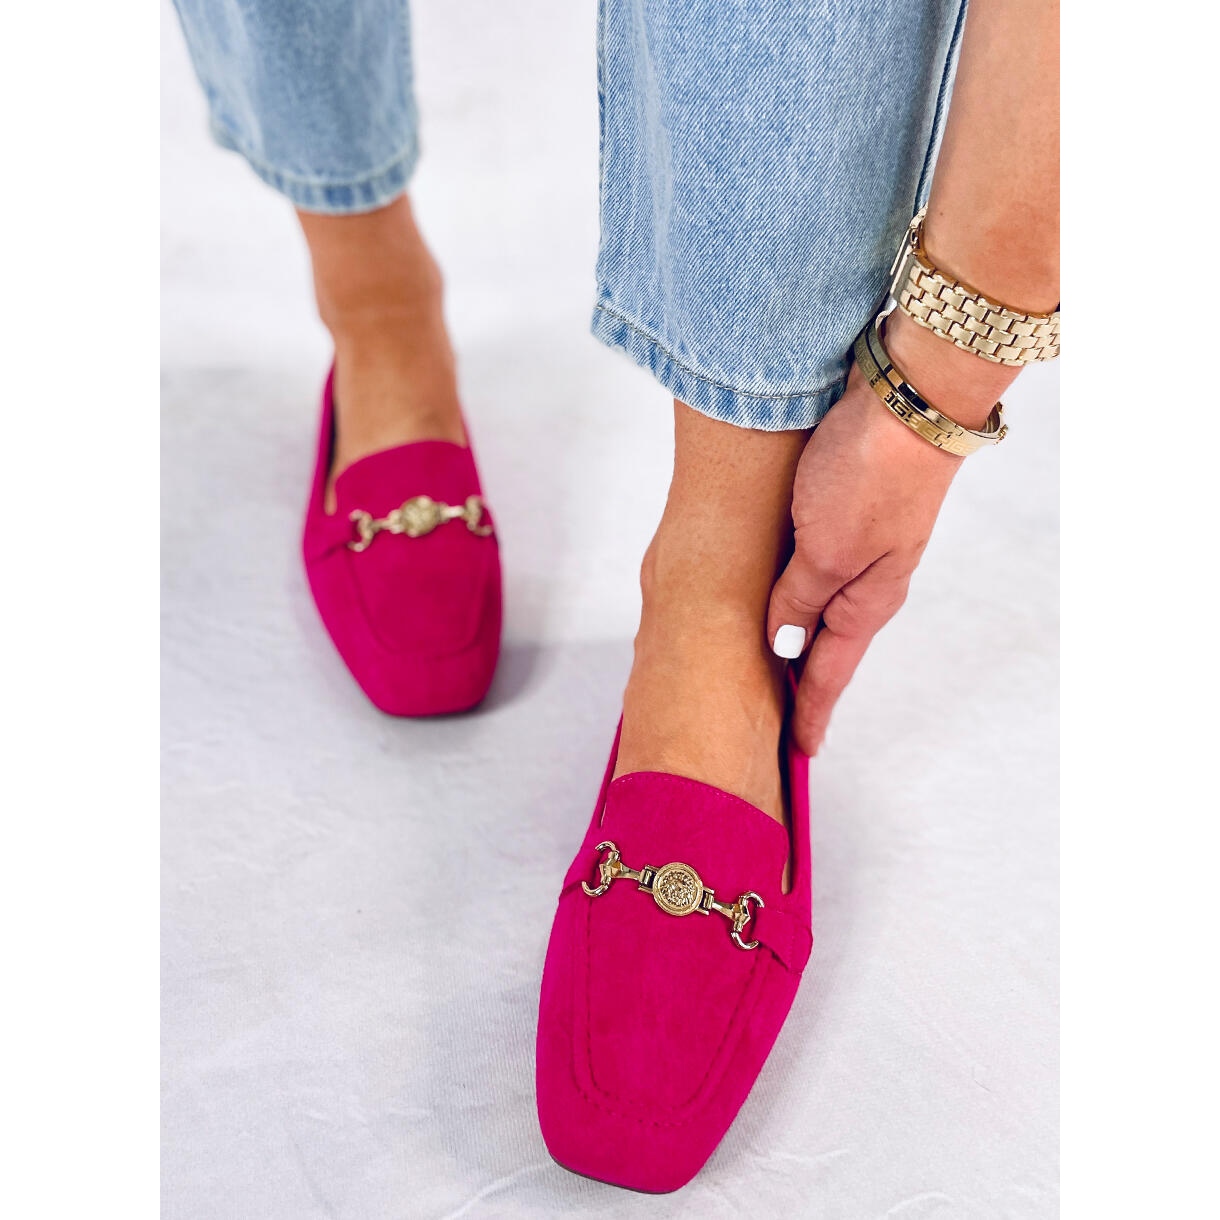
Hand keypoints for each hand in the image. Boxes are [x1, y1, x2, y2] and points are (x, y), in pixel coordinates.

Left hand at [767, 362, 963, 755]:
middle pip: (824, 643)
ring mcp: (858, 542)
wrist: (908, 393)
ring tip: (764, 664)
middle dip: (800, 682)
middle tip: (773, 718)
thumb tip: (783, 646)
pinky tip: (771, 590)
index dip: (811, 714)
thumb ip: (799, 600)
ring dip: (791, 633)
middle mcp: (866, 577)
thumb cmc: (871, 473)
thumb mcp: (825, 550)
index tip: (799, 754)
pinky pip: (811, 563)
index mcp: (867, 600)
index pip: (830, 673)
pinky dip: (789, 587)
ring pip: (815, 603)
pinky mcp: (847, 507)